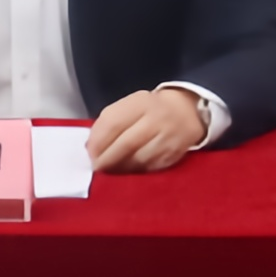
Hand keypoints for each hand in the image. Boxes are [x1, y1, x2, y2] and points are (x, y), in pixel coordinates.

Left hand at [87, 86, 204, 172]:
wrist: (186, 112)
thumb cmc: (150, 110)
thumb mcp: (131, 105)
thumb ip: (110, 121)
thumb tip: (92, 147)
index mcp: (141, 103)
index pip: (114, 122)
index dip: (98, 141)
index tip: (89, 153)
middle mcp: (156, 120)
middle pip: (126, 143)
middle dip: (107, 159)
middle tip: (96, 168)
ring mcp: (167, 139)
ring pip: (138, 160)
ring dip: (119, 169)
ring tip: (109, 173)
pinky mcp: (173, 156)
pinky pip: (150, 169)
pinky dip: (134, 173)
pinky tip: (126, 173)